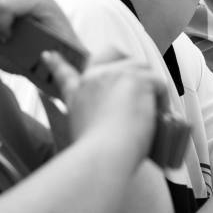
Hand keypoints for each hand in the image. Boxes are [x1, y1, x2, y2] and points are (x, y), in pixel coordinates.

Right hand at [43, 49, 164, 162]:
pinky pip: (158, 82)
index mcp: (78, 93)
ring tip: (152, 113)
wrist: (103, 158)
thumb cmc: (96, 156)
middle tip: (138, 86)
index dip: (56, 63)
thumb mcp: (81, 134)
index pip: (65, 73)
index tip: (49, 54)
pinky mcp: (137, 78)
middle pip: (112, 54)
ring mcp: (117, 74)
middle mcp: (94, 78)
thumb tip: (109, 124)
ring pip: (142, 68)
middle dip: (127, 64)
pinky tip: (161, 115)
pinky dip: (163, 99)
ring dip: (150, 87)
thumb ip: (92, 120)